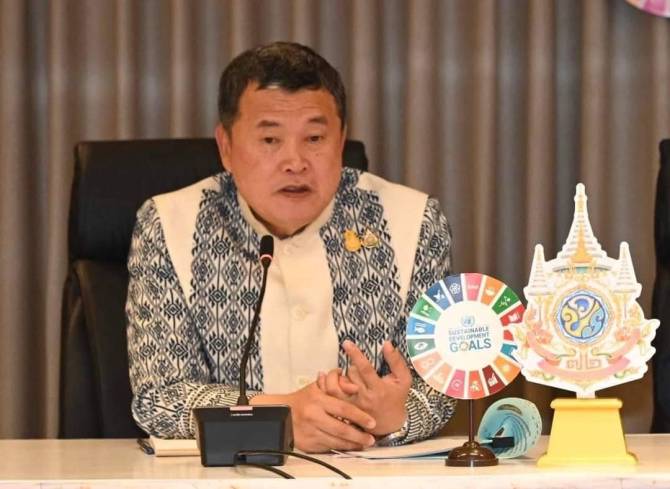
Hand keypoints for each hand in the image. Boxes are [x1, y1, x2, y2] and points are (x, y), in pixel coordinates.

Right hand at [251, 382, 375, 452]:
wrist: (280, 412)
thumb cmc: (303, 399)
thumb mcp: (318, 387)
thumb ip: (337, 384)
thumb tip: (354, 386)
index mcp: (318, 400)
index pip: (343, 409)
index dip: (359, 416)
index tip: (372, 422)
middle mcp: (314, 416)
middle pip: (341, 428)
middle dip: (359, 435)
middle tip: (371, 438)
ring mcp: (311, 431)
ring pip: (336, 441)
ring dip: (352, 444)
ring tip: (364, 444)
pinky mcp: (308, 443)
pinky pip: (328, 447)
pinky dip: (341, 448)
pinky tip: (350, 447)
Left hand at [334, 340, 411, 435]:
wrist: (391, 424)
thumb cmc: (397, 397)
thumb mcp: (403, 379)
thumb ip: (396, 361)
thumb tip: (387, 343)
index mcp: (378, 389)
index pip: (365, 370)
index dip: (356, 355)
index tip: (347, 343)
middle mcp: (364, 398)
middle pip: (350, 376)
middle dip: (350, 366)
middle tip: (353, 364)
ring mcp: (352, 406)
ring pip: (335, 388)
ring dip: (334, 376)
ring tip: (338, 371)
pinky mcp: (344, 412)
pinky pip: (330, 397)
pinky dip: (325, 385)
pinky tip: (326, 378)